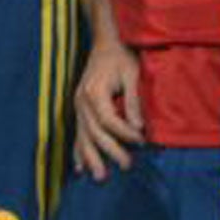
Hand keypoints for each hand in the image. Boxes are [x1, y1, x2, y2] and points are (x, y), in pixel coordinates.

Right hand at [71, 35, 143, 179]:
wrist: (106, 42)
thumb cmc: (122, 56)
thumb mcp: (133, 74)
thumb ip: (133, 101)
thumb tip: (139, 127)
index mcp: (95, 91)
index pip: (109, 120)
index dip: (125, 133)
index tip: (142, 141)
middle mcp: (82, 100)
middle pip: (95, 132)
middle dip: (111, 151)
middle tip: (127, 166)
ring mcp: (78, 105)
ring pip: (83, 136)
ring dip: (91, 157)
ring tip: (100, 177)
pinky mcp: (79, 108)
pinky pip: (77, 132)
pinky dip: (78, 150)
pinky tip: (79, 167)